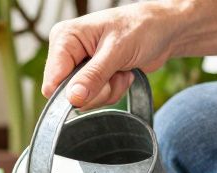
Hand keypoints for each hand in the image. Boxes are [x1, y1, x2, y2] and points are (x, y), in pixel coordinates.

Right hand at [43, 3, 177, 109]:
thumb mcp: (117, 51)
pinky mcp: (92, 76)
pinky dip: (114, 90)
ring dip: (108, 90)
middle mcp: (68, 52)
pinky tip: (123, 72)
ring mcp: (80, 66)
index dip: (72, 92)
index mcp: (65, 38)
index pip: (52, 81)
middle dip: (97, 90)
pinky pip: (97, 98)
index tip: (97, 85)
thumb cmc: (142, 28)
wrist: (164, 31)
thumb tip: (73, 98)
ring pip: (84, 100)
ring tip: (121, 69)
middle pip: (68, 94)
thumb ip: (93, 76)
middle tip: (115, 72)